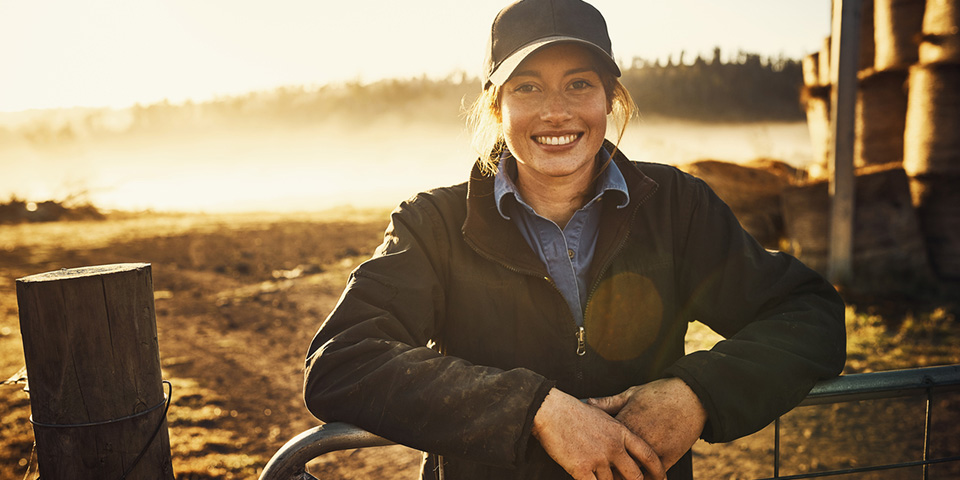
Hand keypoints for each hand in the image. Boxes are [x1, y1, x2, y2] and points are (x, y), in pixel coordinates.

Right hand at [533, 388, 665, 479]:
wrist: (551, 411)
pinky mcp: (581, 468)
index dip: (657, 470)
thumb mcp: (602, 414)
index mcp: (620, 432)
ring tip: (601, 476)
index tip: (661, 478)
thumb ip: (615, 429)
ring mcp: (598, 459)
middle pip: (635, 476)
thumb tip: (624, 441)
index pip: (647, 455)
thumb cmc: (572, 411)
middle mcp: (613, 447)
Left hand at [589, 378, 706, 470]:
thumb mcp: (631, 394)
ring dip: (628, 477)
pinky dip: (648, 479)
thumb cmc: (659, 392)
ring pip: (633, 474)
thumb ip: (608, 402)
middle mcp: (635, 441)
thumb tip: (588, 402)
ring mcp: (652, 451)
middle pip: (615, 465)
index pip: (601, 447)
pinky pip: (654, 476)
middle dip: (609, 470)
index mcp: (622, 426)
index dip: (595, 453)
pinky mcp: (668, 457)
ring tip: (623, 476)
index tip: (590, 456)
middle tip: (604, 472)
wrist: (690, 396)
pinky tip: (643, 478)